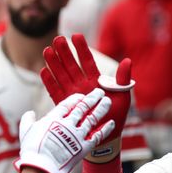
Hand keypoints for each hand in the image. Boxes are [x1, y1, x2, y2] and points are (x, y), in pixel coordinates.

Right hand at [14, 89, 114, 172]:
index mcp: (53, 118)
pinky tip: (111, 123)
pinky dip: (105, 129)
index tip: (82, 96)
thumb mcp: (26, 132)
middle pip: (83, 107)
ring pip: (92, 118)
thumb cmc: (32, 151)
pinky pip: (97, 136)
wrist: (41, 168)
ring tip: (107, 102)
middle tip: (100, 92)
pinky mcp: (84, 147)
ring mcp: (77, 135)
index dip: (76, 98)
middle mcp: (67, 124)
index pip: (68, 104)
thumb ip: (28, 120)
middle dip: (92, 98)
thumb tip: (30, 113)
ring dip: (101, 109)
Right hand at [41, 34, 132, 148]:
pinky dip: (49, 83)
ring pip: (61, 76)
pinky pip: (55, 92)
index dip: (82, 49)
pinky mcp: (65, 106)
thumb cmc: (116, 115)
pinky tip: (43, 71)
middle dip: (64, 52)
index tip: (76, 36)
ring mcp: (73, 95)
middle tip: (58, 39)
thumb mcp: (123, 96)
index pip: (88, 62)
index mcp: (96, 81)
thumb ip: (123, 79)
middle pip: (72, 66)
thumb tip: (128, 61)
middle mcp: (82, 85)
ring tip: (47, 50)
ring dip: (54, 64)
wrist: (107, 137)